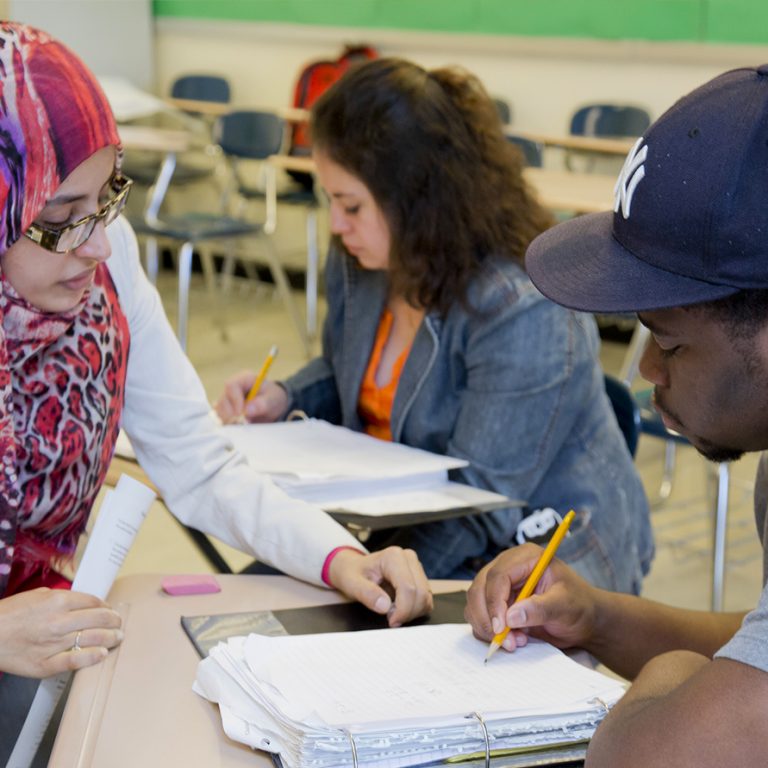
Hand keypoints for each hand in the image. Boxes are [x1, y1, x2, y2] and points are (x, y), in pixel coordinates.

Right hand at [0, 588, 122, 677]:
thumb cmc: (9, 614)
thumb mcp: (37, 596)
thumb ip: (62, 598)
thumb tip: (83, 602)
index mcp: (58, 601)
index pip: (94, 602)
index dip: (106, 607)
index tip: (110, 611)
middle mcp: (59, 621)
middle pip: (99, 619)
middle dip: (114, 621)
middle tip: (119, 624)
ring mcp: (53, 643)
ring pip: (92, 638)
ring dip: (110, 638)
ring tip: (117, 638)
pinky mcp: (45, 664)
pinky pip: (75, 660)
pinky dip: (92, 657)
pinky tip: (101, 654)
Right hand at [214, 372, 288, 423]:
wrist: (273, 404)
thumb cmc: (273, 398)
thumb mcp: (273, 400)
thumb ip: (262, 404)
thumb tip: (247, 410)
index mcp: (244, 379)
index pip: (231, 386)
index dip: (234, 399)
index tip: (240, 412)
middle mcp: (233, 388)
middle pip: (222, 399)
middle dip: (229, 412)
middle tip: (241, 421)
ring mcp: (228, 399)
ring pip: (219, 410)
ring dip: (228, 419)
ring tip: (242, 423)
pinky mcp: (226, 410)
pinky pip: (220, 417)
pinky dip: (227, 423)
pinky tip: (238, 425)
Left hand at [328, 547, 432, 627]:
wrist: (354, 568)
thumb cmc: (353, 574)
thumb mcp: (352, 584)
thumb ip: (367, 594)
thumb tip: (385, 606)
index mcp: (393, 557)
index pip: (408, 588)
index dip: (403, 610)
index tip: (391, 621)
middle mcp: (408, 558)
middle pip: (420, 593)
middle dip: (408, 613)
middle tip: (391, 619)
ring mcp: (416, 567)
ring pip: (426, 597)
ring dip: (412, 612)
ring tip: (393, 612)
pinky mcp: (420, 577)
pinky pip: (426, 599)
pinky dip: (415, 609)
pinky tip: (400, 609)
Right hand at [464, 543, 597, 652]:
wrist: (583, 620)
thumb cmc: (579, 605)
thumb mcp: (565, 605)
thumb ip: (540, 609)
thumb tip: (511, 617)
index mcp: (526, 558)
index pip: (498, 575)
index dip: (495, 601)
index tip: (501, 627)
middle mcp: (508, 567)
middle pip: (480, 587)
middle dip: (487, 617)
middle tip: (504, 640)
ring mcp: (500, 585)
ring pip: (475, 603)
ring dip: (487, 627)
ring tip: (514, 642)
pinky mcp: (497, 602)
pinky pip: (480, 616)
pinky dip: (489, 632)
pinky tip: (513, 639)